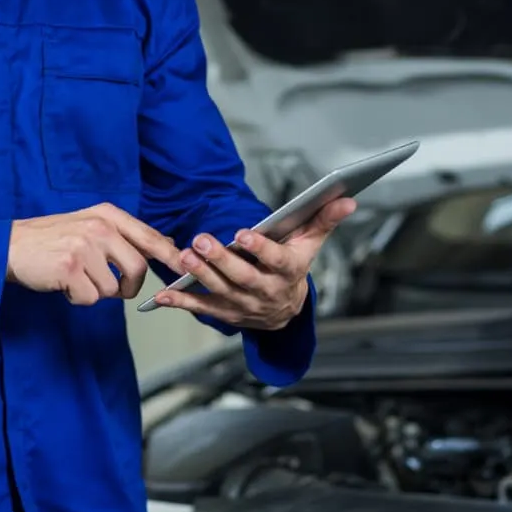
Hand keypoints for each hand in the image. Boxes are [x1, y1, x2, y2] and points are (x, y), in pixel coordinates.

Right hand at [7, 203, 180, 305]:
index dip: (169, 255)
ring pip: (112, 288)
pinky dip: (78, 298)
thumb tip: (165, 245)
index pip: (149, 236)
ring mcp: (84, 247)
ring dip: (96, 291)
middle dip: (129, 287)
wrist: (9, 246)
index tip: (184, 268)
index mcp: (107, 214)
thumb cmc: (51, 239)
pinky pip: (90, 298)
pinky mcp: (70, 268)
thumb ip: (123, 235)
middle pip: (138, 268)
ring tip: (75, 277)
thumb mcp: (89, 224)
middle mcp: (99, 227)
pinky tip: (63, 283)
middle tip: (114, 288)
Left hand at [152, 197, 357, 329]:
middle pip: (243, 277)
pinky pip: (201, 308)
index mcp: (288, 273)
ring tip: (184, 255)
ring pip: (220, 291)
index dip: (260, 248)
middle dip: (221, 259)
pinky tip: (163, 294)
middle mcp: (265, 292)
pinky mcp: (224, 313)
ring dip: (200, 275)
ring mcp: (243, 305)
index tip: (243, 233)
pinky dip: (181, 301)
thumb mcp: (311, 242)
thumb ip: (325, 219)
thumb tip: (347, 198)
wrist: (285, 312)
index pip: (275, 261)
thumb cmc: (294, 266)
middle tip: (201, 240)